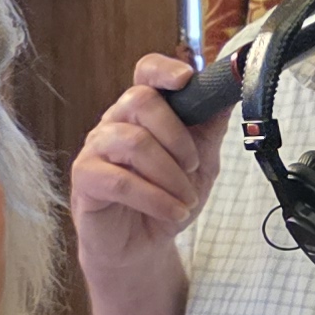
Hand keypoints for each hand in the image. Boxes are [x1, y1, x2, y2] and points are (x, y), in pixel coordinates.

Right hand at [71, 54, 231, 276]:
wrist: (144, 245)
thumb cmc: (168, 197)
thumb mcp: (201, 161)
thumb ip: (210, 127)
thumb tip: (229, 90)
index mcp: (143, 110)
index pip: (146, 72)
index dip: (163, 69)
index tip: (186, 79)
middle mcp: (116, 121)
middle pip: (139, 100)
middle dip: (176, 136)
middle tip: (194, 166)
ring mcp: (96, 148)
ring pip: (132, 141)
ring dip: (170, 174)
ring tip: (187, 199)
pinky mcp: (85, 178)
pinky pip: (120, 181)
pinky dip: (155, 198)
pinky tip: (174, 212)